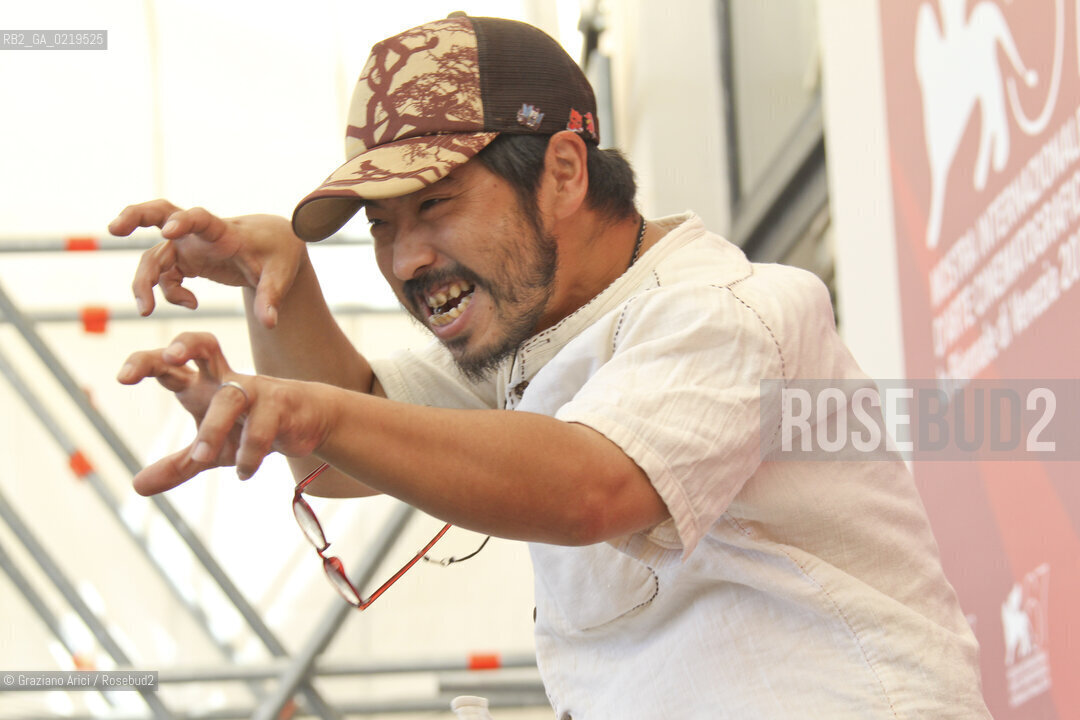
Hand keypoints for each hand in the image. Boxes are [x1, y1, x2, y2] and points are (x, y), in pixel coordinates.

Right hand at [108, 199, 304, 327]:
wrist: (273, 246)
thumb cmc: (277, 254)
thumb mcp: (280, 275)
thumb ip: (272, 298)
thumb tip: (270, 323)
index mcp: (223, 230)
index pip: (199, 218)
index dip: (182, 221)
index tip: (168, 230)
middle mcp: (198, 234)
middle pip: (159, 214)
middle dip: (134, 217)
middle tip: (113, 229)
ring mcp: (188, 246)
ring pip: (153, 256)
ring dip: (144, 281)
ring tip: (146, 311)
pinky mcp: (185, 260)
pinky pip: (165, 276)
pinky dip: (170, 293)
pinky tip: (192, 304)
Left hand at [117, 332, 330, 494]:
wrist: (308, 422)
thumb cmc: (251, 429)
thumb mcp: (211, 452)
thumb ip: (177, 466)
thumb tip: (136, 486)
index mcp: (203, 385)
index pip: (172, 364)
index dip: (147, 363)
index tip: (122, 378)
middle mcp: (227, 380)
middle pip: (204, 346)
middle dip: (183, 346)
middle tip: (169, 358)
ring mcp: (256, 389)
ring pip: (229, 399)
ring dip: (212, 430)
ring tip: (203, 458)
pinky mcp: (282, 406)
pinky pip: (260, 429)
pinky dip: (248, 454)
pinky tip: (244, 471)